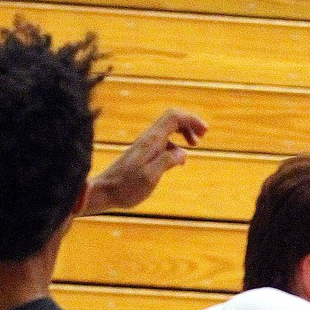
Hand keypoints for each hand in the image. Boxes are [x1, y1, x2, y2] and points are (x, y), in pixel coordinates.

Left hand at [83, 108, 207, 214]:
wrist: (104, 191)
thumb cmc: (126, 187)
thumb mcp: (150, 177)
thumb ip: (167, 161)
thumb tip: (183, 152)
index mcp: (152, 141)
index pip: (174, 117)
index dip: (191, 119)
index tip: (205, 132)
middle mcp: (148, 139)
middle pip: (172, 118)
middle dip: (189, 123)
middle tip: (203, 136)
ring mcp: (145, 146)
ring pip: (168, 129)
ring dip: (183, 133)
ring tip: (193, 146)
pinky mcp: (143, 154)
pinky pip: (163, 141)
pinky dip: (175, 145)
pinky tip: (179, 160)